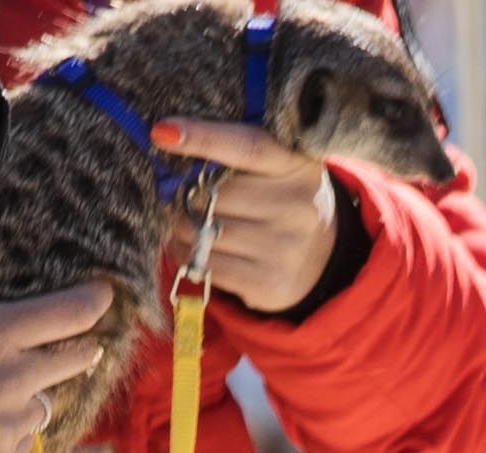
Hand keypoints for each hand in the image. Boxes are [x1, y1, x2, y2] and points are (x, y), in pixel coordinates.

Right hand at [0, 282, 110, 452]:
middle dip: (77, 351)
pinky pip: (22, 444)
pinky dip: (4, 437)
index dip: (91, 302)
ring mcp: (10, 425)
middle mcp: (11, 379)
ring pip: (41, 406)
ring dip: (23, 400)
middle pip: (75, 360)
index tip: (105, 295)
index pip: (65, 314)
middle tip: (78, 348)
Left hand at [155, 118, 346, 315]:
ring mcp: (286, 250)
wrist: (324, 258)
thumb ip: (234, 154)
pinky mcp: (269, 284)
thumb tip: (166, 145)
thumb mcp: (276, 168)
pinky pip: (206, 266)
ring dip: (179, 228)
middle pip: (212, 194)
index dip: (204, 138)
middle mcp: (297, 209)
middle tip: (177, 196)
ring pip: (201, 232)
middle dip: (182, 195)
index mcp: (297, 168)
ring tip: (188, 225)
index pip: (248, 146)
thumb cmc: (281, 200)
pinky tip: (194, 249)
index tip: (161, 133)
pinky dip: (187, 256)